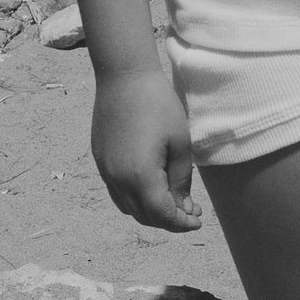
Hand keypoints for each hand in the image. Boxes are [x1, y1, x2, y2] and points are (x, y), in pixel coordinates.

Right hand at [91, 68, 202, 230]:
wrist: (124, 76)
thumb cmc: (158, 104)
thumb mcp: (180, 144)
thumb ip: (181, 180)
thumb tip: (182, 206)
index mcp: (139, 176)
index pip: (162, 215)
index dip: (181, 223)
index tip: (198, 221)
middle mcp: (117, 179)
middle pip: (144, 216)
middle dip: (169, 220)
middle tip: (191, 212)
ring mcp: (105, 170)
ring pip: (128, 207)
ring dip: (151, 212)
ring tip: (173, 201)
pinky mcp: (101, 160)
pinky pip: (118, 191)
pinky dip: (136, 198)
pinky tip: (153, 187)